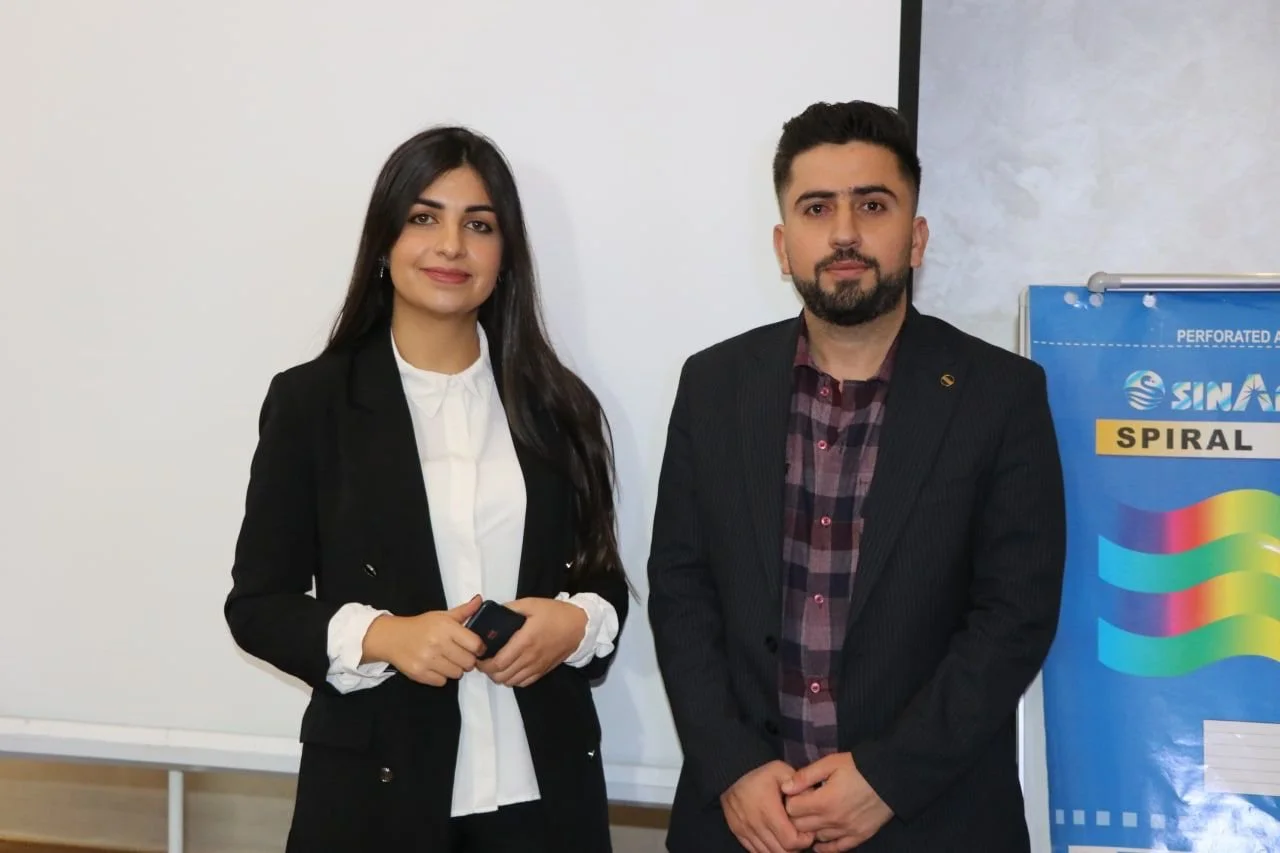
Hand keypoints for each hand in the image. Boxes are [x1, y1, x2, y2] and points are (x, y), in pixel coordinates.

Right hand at [362, 595, 485, 686]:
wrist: (392, 637)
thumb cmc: (420, 626)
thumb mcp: (442, 615)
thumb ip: (464, 611)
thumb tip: (480, 600)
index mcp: (446, 627)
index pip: (475, 644)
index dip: (479, 648)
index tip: (475, 648)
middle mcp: (437, 643)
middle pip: (468, 662)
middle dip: (467, 660)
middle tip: (460, 655)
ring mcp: (428, 660)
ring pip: (457, 674)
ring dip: (455, 669)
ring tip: (447, 660)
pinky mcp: (419, 673)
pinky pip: (442, 682)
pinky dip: (441, 677)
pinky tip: (436, 667)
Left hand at [475, 597, 586, 687]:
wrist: (579, 626)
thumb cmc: (554, 614)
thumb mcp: (531, 604)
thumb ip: (510, 608)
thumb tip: (493, 611)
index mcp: (525, 641)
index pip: (499, 662)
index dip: (484, 663)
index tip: (478, 656)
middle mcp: (530, 658)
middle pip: (502, 676)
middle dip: (488, 671)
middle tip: (484, 660)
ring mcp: (537, 667)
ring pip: (511, 682)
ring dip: (499, 676)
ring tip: (495, 665)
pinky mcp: (543, 671)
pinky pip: (523, 683)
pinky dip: (513, 680)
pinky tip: (510, 670)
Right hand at [720, 761, 814, 852]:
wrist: (730, 775)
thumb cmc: (761, 774)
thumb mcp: (782, 771)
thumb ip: (800, 785)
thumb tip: (811, 800)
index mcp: (768, 810)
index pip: (791, 841)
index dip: (804, 840)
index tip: (808, 831)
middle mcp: (755, 824)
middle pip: (782, 852)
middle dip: (795, 848)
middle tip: (799, 835)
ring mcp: (745, 831)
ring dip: (782, 850)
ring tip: (788, 836)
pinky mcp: (739, 834)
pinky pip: (756, 852)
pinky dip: (768, 850)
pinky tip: (775, 839)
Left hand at [782, 753, 892, 851]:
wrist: (890, 778)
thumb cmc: (859, 767)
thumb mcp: (831, 763)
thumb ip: (806, 776)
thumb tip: (785, 788)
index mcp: (823, 801)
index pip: (791, 810)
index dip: (790, 801)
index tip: (795, 795)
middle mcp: (832, 820)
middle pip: (800, 827)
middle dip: (796, 817)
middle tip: (801, 807)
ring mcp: (846, 831)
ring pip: (816, 838)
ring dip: (810, 830)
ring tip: (812, 819)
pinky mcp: (859, 837)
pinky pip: (836, 849)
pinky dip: (825, 847)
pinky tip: (820, 842)